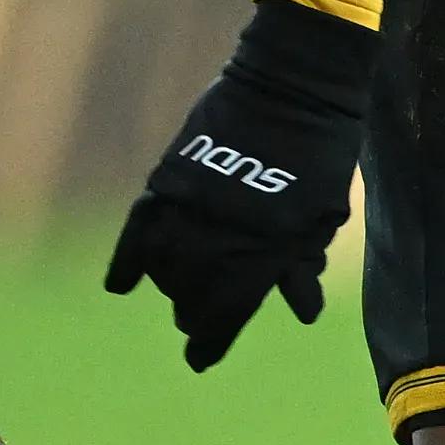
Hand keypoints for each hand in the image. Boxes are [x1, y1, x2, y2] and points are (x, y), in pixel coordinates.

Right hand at [101, 0, 371, 376]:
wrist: (291, 84)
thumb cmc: (320, 152)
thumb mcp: (324, 216)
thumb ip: (301, 265)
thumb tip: (300, 313)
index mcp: (266, 252)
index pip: (227, 316)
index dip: (212, 343)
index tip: (201, 360)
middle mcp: (222, 238)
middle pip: (191, 299)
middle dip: (194, 318)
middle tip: (196, 324)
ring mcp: (190, 209)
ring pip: (162, 270)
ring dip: (168, 288)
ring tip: (177, 292)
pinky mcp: (167, 179)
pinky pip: (136, 233)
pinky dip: (127, 263)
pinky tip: (121, 286)